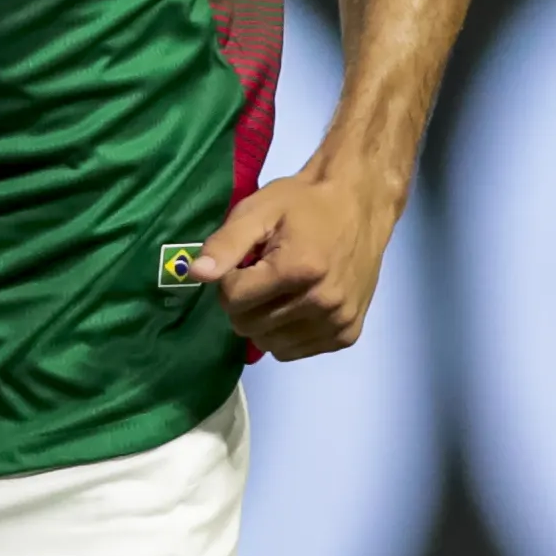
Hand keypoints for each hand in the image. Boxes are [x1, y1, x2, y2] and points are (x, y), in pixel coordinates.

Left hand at [189, 167, 399, 359]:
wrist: (360, 204)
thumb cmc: (305, 204)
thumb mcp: (260, 210)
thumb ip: (226, 243)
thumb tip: (196, 274)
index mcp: (299, 269)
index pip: (233, 300)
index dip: (229, 281)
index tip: (245, 263)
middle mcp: (322, 302)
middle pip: (249, 326)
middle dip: (244, 303)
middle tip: (261, 276)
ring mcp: (337, 322)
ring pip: (270, 344)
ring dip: (264, 322)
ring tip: (280, 291)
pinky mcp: (347, 334)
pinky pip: (295, 352)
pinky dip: (287, 334)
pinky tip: (297, 306)